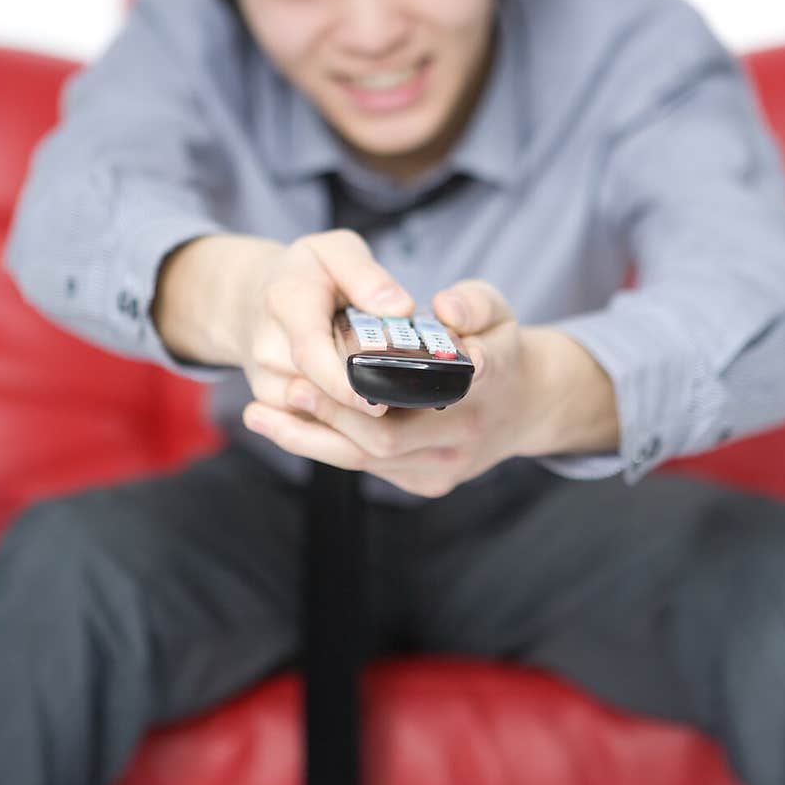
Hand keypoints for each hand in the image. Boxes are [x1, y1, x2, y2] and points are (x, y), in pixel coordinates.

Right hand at [236, 228, 415, 422]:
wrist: (252, 297)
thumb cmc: (305, 272)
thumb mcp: (335, 250)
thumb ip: (365, 274)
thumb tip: (399, 308)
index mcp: (287, 302)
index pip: (311, 353)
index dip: (343, 384)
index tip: (378, 401)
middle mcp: (268, 348)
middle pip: (317, 392)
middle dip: (363, 400)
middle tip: (411, 399)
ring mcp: (266, 380)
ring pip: (316, 414)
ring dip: (356, 415)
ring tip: (393, 397)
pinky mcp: (272, 402)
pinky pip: (311, 424)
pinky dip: (344, 421)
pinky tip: (368, 403)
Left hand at [242, 278, 539, 497]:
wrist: (526, 407)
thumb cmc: (498, 346)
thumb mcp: (497, 309)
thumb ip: (473, 300)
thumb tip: (443, 306)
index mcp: (490, 378)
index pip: (440, 381)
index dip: (383, 380)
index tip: (338, 367)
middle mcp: (466, 431)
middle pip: (385, 436)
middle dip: (330, 414)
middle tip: (287, 389)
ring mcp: (446, 465)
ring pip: (367, 460)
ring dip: (310, 440)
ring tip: (258, 415)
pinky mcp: (427, 484)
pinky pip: (368, 470)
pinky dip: (325, 449)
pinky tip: (286, 429)